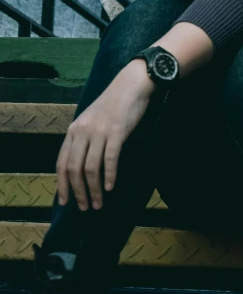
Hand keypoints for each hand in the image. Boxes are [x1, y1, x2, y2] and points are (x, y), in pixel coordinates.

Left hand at [56, 59, 155, 211]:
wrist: (130, 85)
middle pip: (74, 169)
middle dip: (77, 192)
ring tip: (99, 203)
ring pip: (90, 168)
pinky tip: (110, 187)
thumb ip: (83, 139)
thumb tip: (78, 166)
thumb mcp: (90, 121)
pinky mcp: (116, 132)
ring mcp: (99, 132)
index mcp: (74, 130)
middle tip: (84, 207)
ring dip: (93, 190)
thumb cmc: (112, 105)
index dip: (62, 184)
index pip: (61, 162)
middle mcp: (82, 131)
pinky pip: (109, 159)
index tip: (64, 202)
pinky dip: (109, 176)